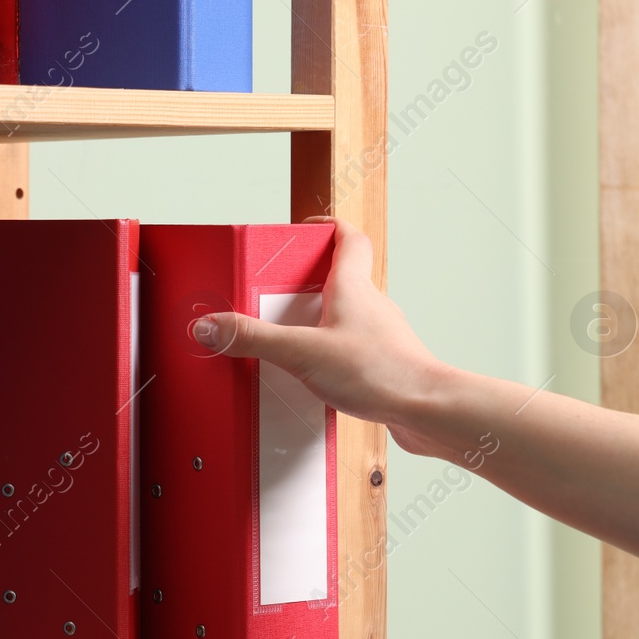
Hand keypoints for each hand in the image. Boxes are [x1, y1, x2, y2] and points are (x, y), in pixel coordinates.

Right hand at [190, 218, 453, 458]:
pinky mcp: (380, 367)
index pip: (347, 239)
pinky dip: (326, 358)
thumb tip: (212, 325)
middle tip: (274, 294)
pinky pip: (348, 353)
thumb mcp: (302, 352)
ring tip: (284, 342)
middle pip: (338, 279)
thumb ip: (254, 338)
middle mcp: (370, 306)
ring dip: (314, 324)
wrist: (426, 410)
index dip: (325, 228)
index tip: (302, 231)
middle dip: (305, 283)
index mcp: (353, 287)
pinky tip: (309, 380)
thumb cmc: (382, 373)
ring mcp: (378, 337)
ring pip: (342, 318)